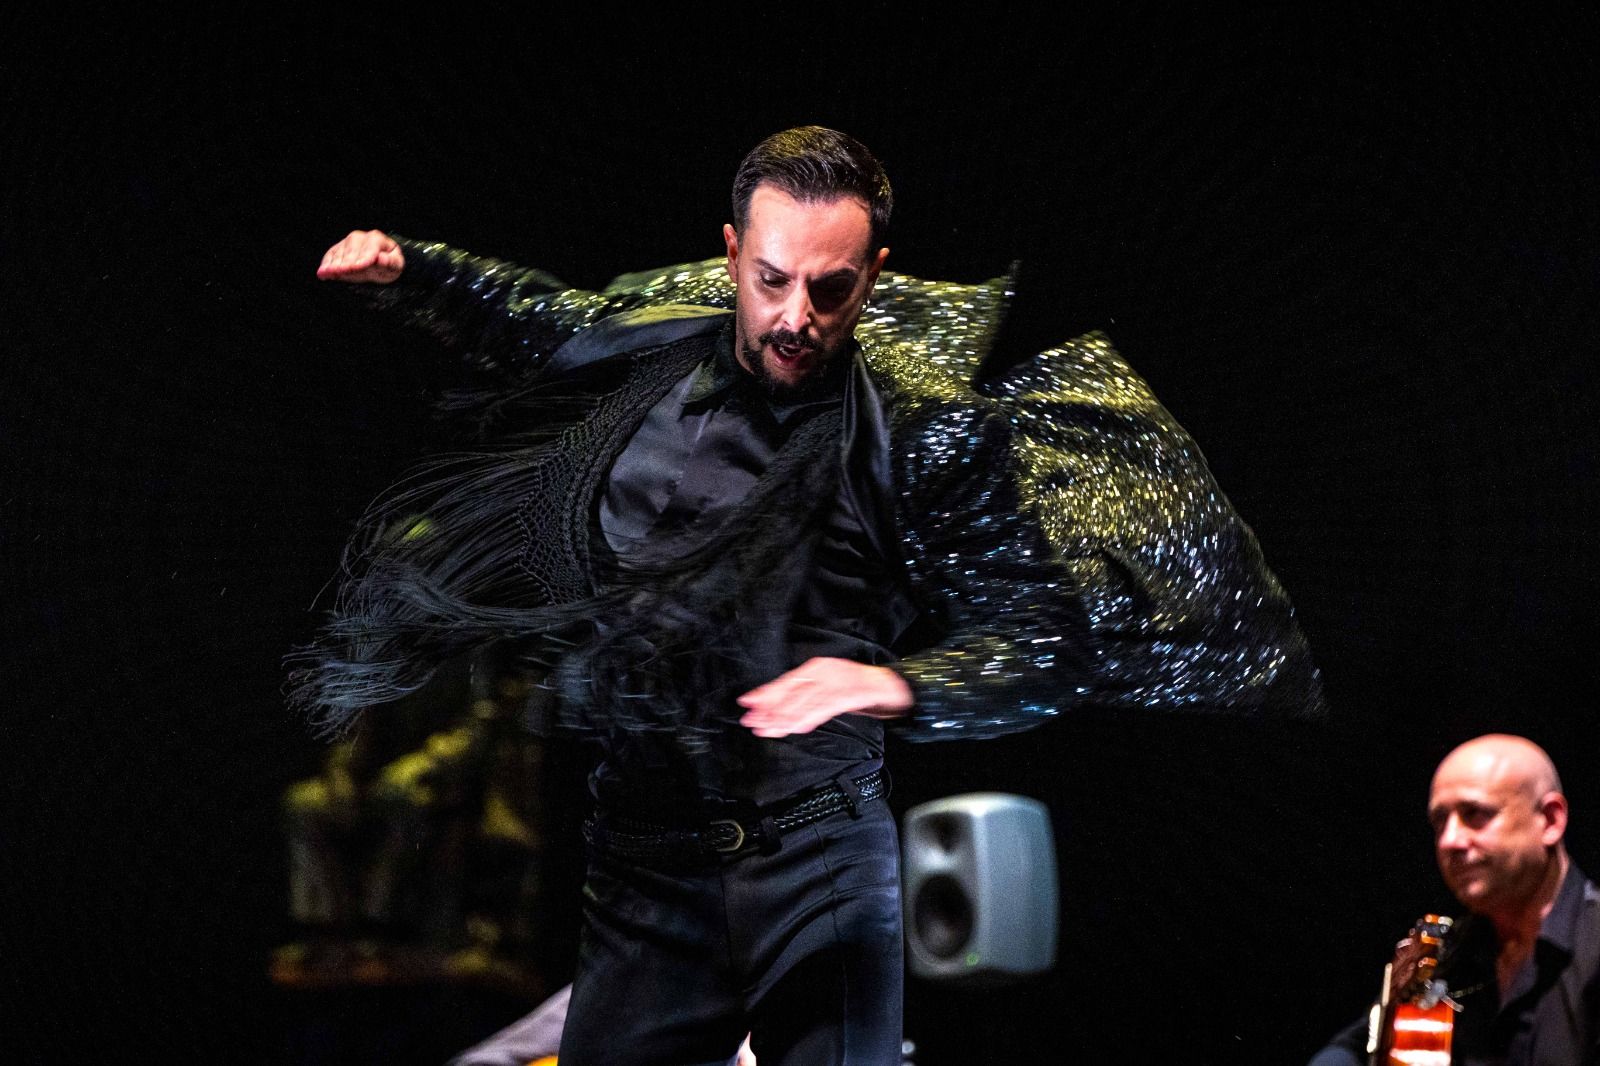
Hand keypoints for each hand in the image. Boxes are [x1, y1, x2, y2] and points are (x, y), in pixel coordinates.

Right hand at [317, 229, 404, 282]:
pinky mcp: (339, 248)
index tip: (356, 267)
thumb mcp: (395, 266)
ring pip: (340, 252)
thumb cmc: (389, 264)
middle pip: (352, 251)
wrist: (381, 262)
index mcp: (377, 240)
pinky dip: (326, 264)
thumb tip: (381, 259)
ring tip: (327, 273)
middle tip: (339, 272)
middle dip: (346, 262)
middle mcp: (361, 238)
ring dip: (333, 264)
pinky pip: (331, 255)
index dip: (362, 259)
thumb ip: (389, 263)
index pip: (369, 250)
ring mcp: (348, 242)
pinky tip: (322, 272)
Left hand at [737, 657, 912, 737]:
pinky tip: (793, 727)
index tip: (746, 702)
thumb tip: (775, 709)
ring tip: (766, 729)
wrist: (885, 685)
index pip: (786, 681)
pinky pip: (823, 709)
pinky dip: (807, 719)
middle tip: (751, 721)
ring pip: (804, 703)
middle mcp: (824, 673)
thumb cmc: (852, 686)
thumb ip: (804, 695)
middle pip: (791, 692)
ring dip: (784, 718)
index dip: (766, 693)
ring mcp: (836, 683)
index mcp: (816, 668)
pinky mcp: (848, 695)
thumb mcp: (825, 684)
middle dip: (770, 709)